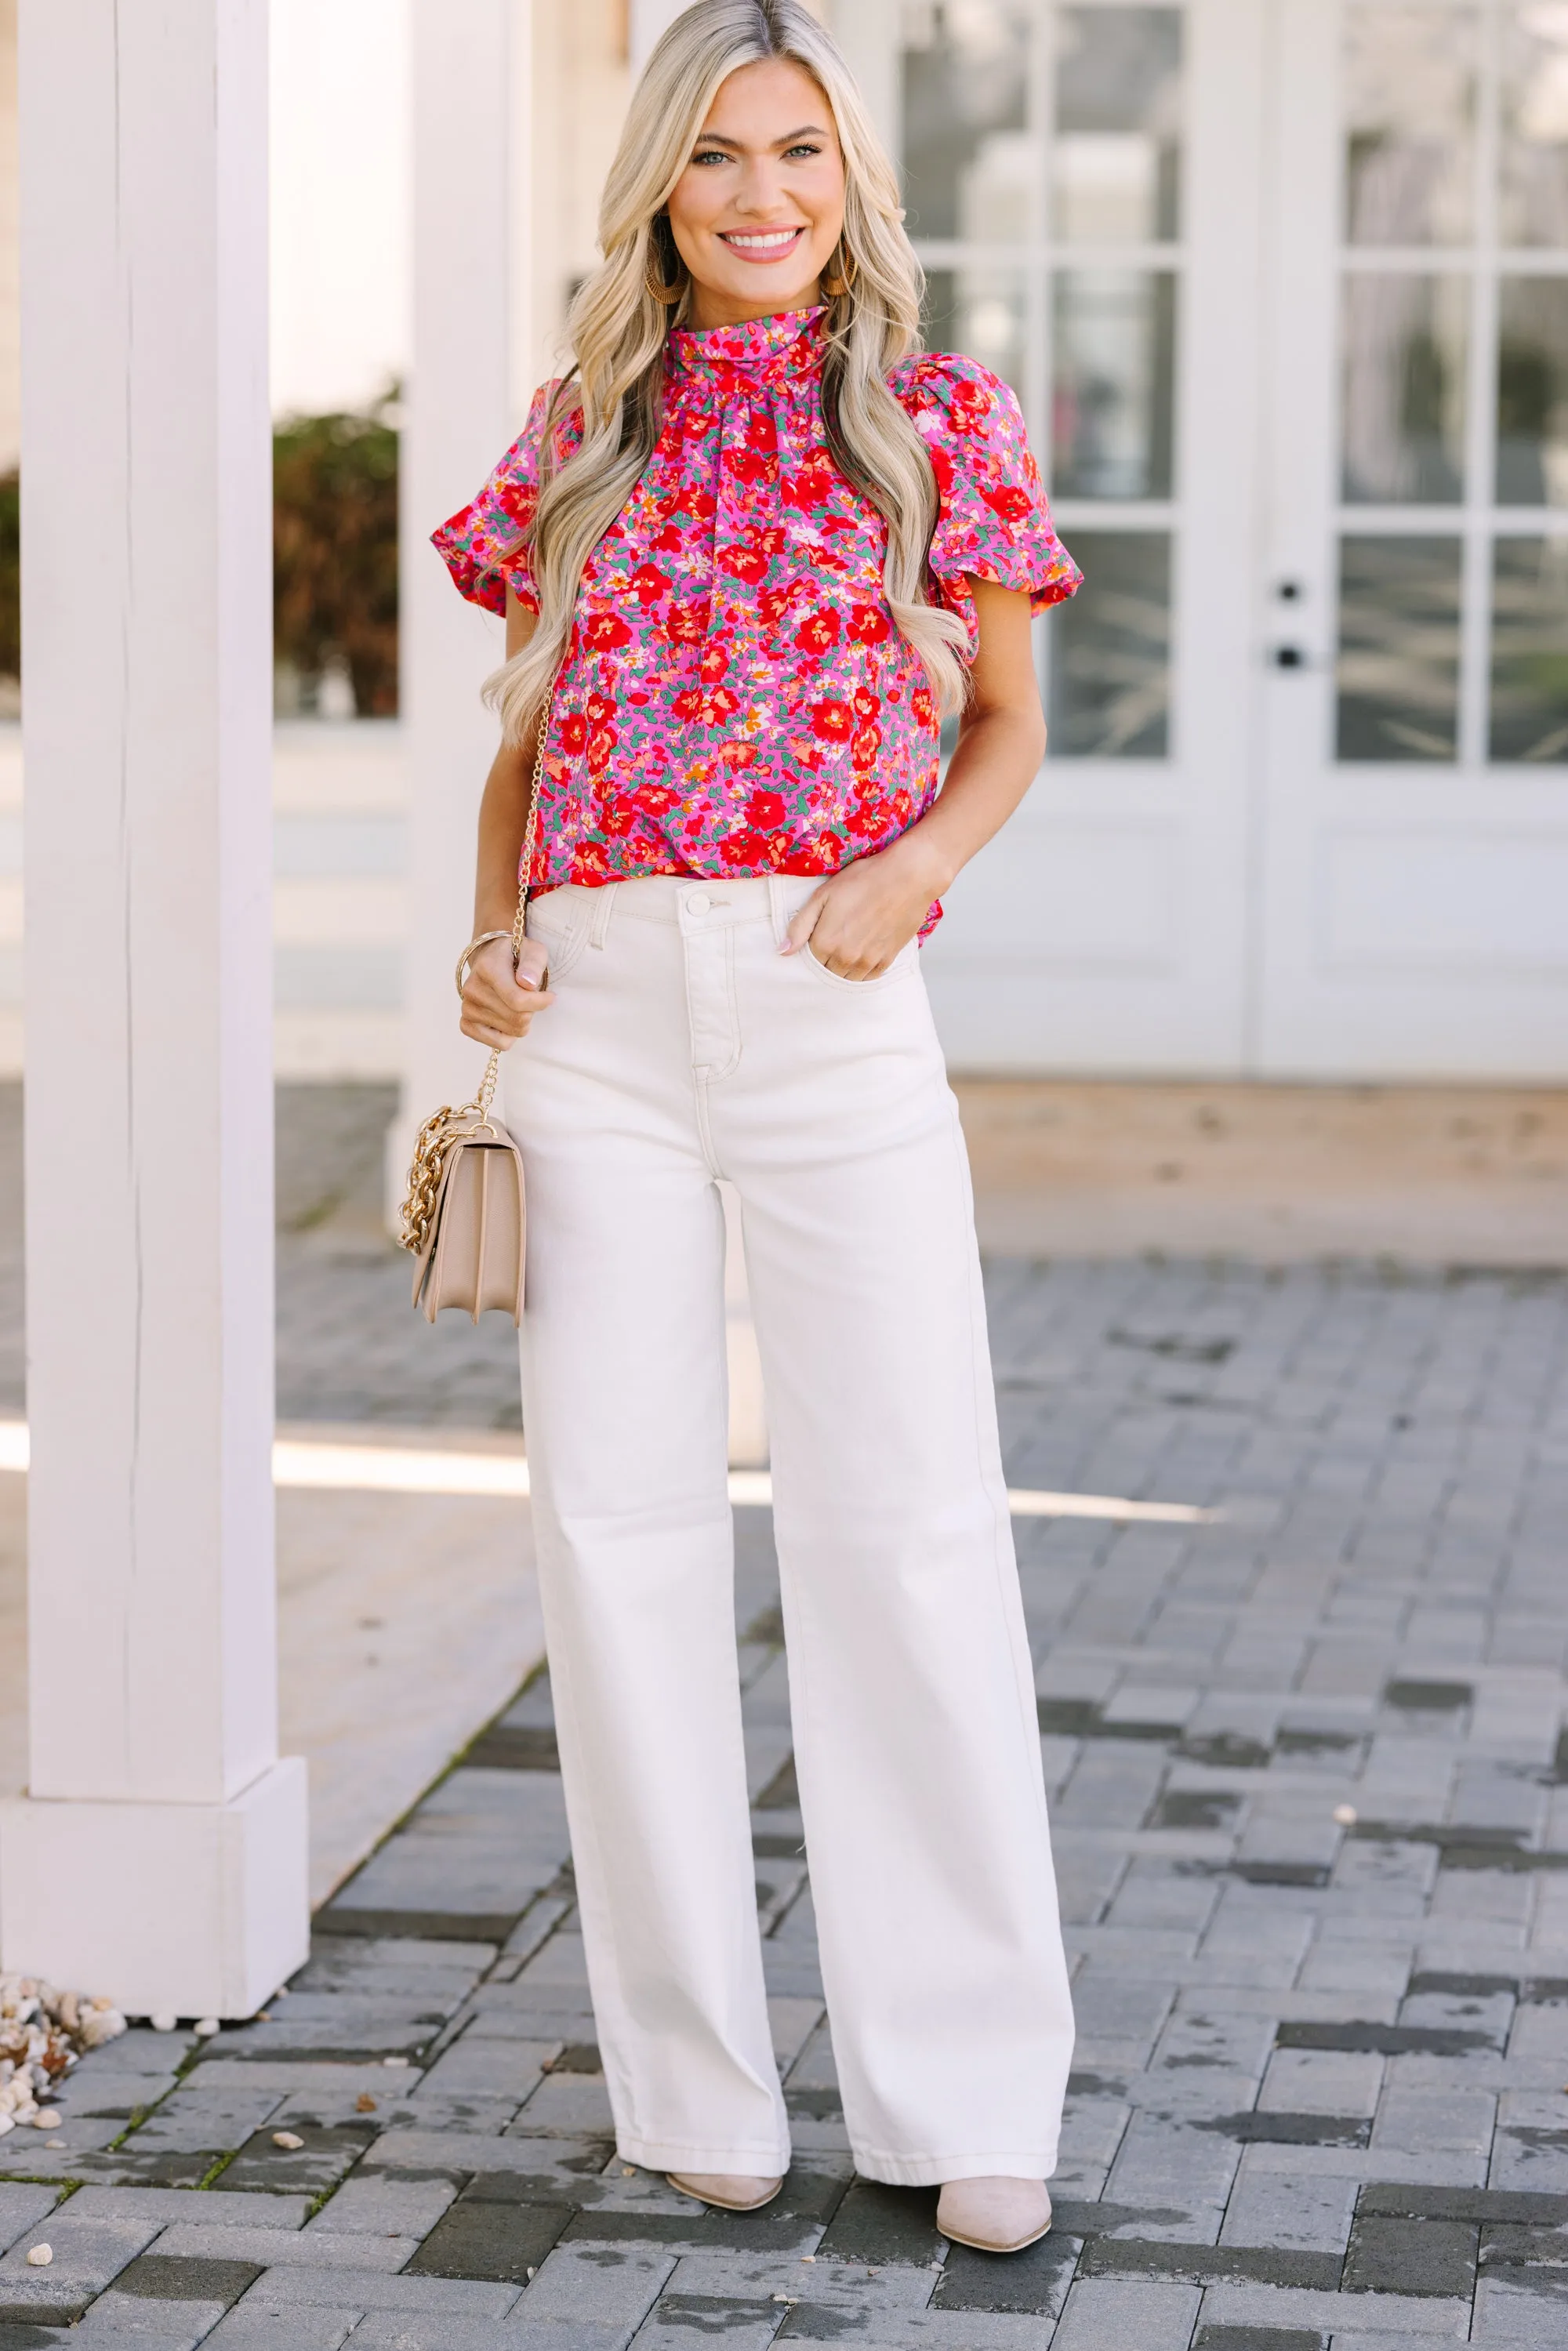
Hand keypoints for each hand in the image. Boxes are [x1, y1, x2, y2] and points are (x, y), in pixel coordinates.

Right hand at [459, 936, 554, 1048]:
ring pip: (512, 1032)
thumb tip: (528, 983)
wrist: (491, 960)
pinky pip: (498, 1044)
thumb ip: (533, 964)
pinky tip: (509, 1019)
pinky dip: (510, 1036)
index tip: (550, 996)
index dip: (541, 1002)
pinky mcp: (467, 1023)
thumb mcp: (533, 951)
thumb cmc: (516, 956)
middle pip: (518, 1019)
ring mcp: (467, 1008)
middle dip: (532, 1011)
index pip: (518, 1000)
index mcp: (487, 968)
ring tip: (517, 1005)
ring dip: (523, 1022)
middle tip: (531, 999)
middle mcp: (472, 989)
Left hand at [781, 831, 949, 979]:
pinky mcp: (887, 960)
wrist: (907, 877)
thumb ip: (800, 926)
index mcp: (826, 943)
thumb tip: (782, 952)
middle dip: (824, 963)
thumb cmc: (863, 880)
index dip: (808, 953)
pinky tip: (861, 955)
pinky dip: (861, 971)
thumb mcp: (823, 895)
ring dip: (842, 969)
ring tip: (846, 949)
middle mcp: (845, 958)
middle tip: (832, 942)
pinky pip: (868, 978)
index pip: (808, 963)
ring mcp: (868, 962)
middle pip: (826, 974)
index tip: (815, 940)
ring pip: (847, 979)